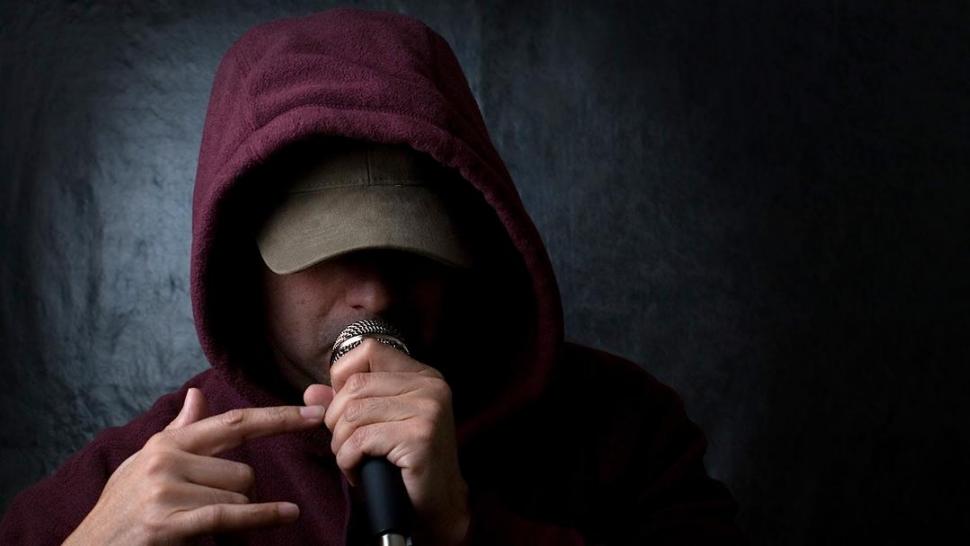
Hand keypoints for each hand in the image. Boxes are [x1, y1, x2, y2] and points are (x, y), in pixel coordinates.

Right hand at [63, 388, 326, 544]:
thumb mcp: (144, 464)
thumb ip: (179, 431)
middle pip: (243, 472)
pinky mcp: (167, 522)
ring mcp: (165, 490)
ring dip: (232, 518)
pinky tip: (286, 515)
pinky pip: (230, 515)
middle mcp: (167, 459)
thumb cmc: (121, 510)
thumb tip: (198, 396)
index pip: (235, 424)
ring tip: (196, 526)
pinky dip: (262, 517)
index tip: (314, 413)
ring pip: (238, 498)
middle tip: (210, 513)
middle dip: (240, 497)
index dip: (278, 418)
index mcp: (168, 443)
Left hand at [304, 338, 469, 545]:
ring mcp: (428, 410)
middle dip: (336, 420)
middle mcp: (429, 386)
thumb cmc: (405, 464)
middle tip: (348, 445)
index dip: (344, 377)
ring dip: (341, 444)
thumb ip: (346, 403)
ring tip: (354, 460)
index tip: (345, 408)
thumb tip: (311, 392)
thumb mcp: (377, 425)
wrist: (439, 504)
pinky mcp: (420, 436)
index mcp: (422, 376)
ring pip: (352, 414)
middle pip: (354, 386)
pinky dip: (349, 460)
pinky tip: (360, 472)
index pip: (368, 350)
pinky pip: (360, 440)